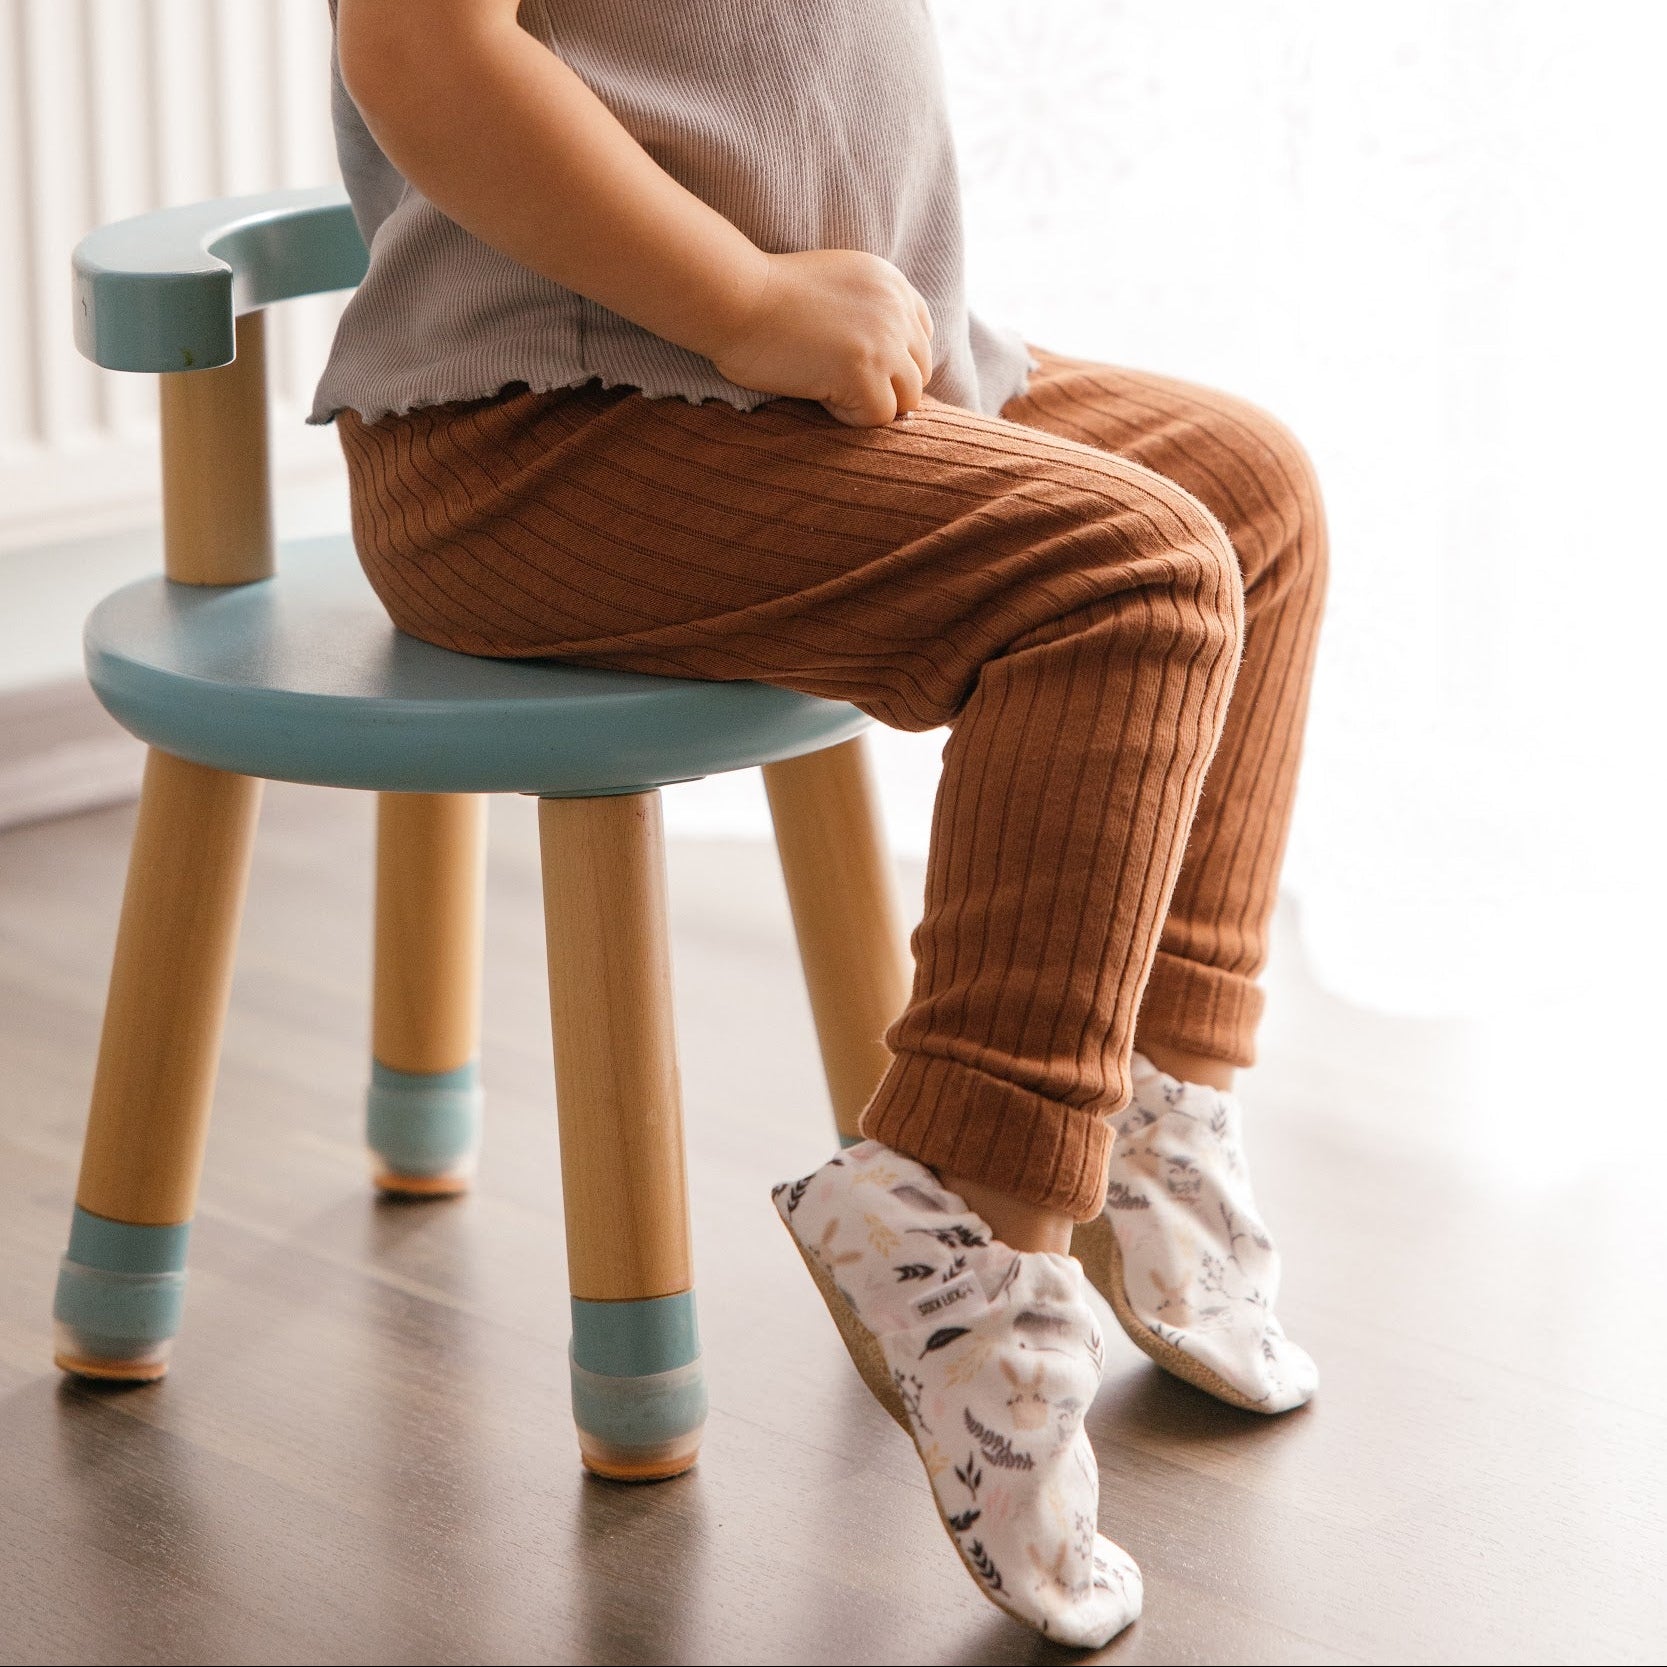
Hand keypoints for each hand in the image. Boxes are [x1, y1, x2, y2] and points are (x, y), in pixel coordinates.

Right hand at [709, 249, 934, 426]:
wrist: (735, 297)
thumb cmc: (765, 295)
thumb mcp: (832, 282)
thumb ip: (866, 309)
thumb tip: (883, 358)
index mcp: (891, 282)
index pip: (921, 336)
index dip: (892, 360)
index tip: (855, 365)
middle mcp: (897, 309)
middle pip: (919, 372)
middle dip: (885, 386)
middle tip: (837, 384)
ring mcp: (885, 342)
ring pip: (907, 400)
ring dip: (869, 403)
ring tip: (828, 389)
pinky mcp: (865, 373)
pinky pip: (878, 418)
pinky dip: (848, 416)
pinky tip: (817, 394)